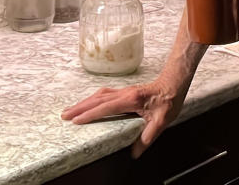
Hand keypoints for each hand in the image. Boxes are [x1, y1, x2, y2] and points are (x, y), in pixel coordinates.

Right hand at [61, 79, 184, 157]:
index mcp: (131, 100)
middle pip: (97, 99)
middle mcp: (124, 93)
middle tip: (64, 116)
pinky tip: (88, 104)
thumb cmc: (169, 101)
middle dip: (79, 107)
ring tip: (70, 110)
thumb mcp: (161, 122)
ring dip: (83, 102)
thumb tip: (135, 153)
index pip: (106, 107)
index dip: (90, 114)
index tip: (76, 121)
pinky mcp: (124, 92)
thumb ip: (147, 137)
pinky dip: (92, 100)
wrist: (174, 84)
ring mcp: (123, 91)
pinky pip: (103, 94)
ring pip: (98, 95)